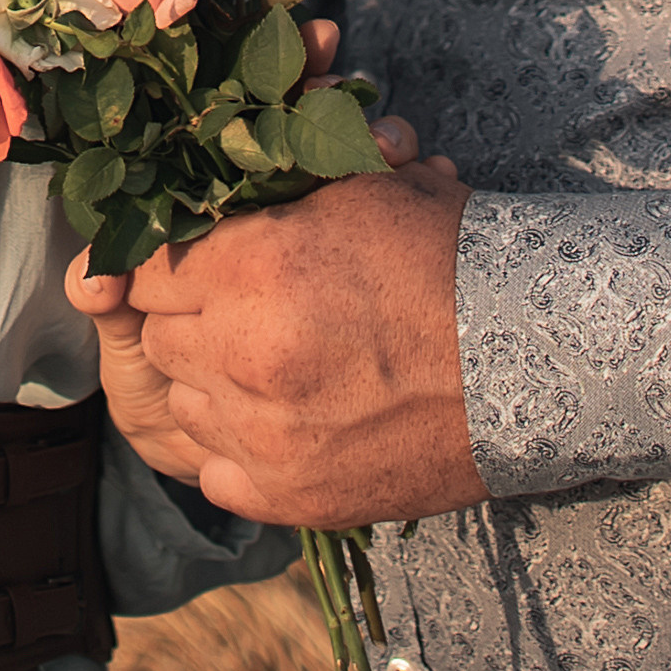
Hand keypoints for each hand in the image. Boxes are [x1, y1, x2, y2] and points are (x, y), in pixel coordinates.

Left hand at [69, 18, 428, 492]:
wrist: (527, 359)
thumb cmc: (445, 255)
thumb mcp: (356, 186)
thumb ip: (269, 181)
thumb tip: (201, 171)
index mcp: (252, 266)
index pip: (143, 266)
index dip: (168, 259)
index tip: (195, 261)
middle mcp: (244, 353)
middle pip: (159, 335)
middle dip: (191, 317)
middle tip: (240, 307)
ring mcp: (264, 436)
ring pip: (183, 403)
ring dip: (210, 382)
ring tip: (268, 362)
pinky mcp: (291, 499)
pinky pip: (216, 471)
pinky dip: (236, 449)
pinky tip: (280, 421)